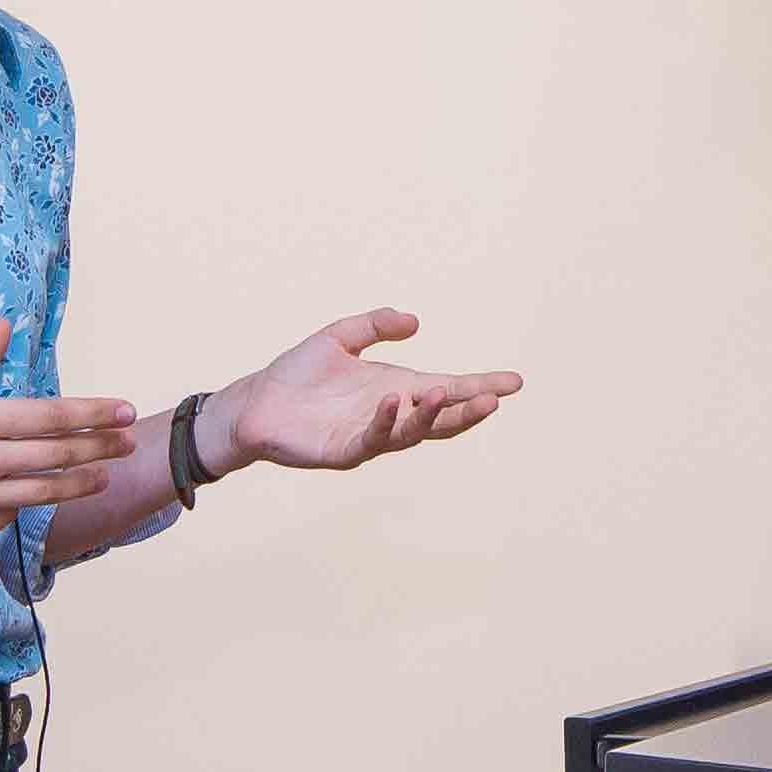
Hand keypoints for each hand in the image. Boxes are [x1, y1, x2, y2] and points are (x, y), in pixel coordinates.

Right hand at [0, 321, 139, 546]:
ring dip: (81, 482)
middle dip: (101, 447)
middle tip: (128, 442)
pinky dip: (24, 505)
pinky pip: (10, 516)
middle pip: (58, 454)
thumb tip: (6, 327)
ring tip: (104, 475)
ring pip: (45, 491)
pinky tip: (35, 494)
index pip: (51, 415)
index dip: (94, 414)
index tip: (125, 412)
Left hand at [214, 306, 520, 473]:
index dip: (482, 385)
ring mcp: (372, 436)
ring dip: (433, 415)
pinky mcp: (344, 450)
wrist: (256, 402)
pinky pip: (373, 440)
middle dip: (470, 410)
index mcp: (400, 389)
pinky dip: (387, 422)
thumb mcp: (340, 337)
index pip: (450, 389)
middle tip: (494, 398)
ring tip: (447, 393)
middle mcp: (393, 415)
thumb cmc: (298, 374)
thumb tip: (416, 321)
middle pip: (443, 418)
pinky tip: (394, 402)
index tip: (515, 382)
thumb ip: (375, 326)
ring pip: (414, 432)